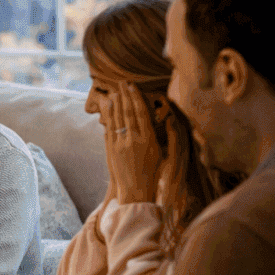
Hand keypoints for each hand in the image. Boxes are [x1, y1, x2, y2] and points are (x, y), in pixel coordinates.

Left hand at [103, 84, 162, 204]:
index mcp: (149, 139)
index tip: (132, 87)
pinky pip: (109, 129)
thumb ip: (163, 135)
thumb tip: (167, 118)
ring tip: (114, 90)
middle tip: (122, 82)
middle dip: (125, 96)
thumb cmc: (154, 173)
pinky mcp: (111, 150)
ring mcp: (121, 144)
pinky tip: (108, 106)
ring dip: (116, 103)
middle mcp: (134, 140)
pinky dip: (108, 116)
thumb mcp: (163, 153)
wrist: (137, 191)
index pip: (141, 113)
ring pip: (118, 119)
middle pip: (128, 113)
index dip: (136, 98)